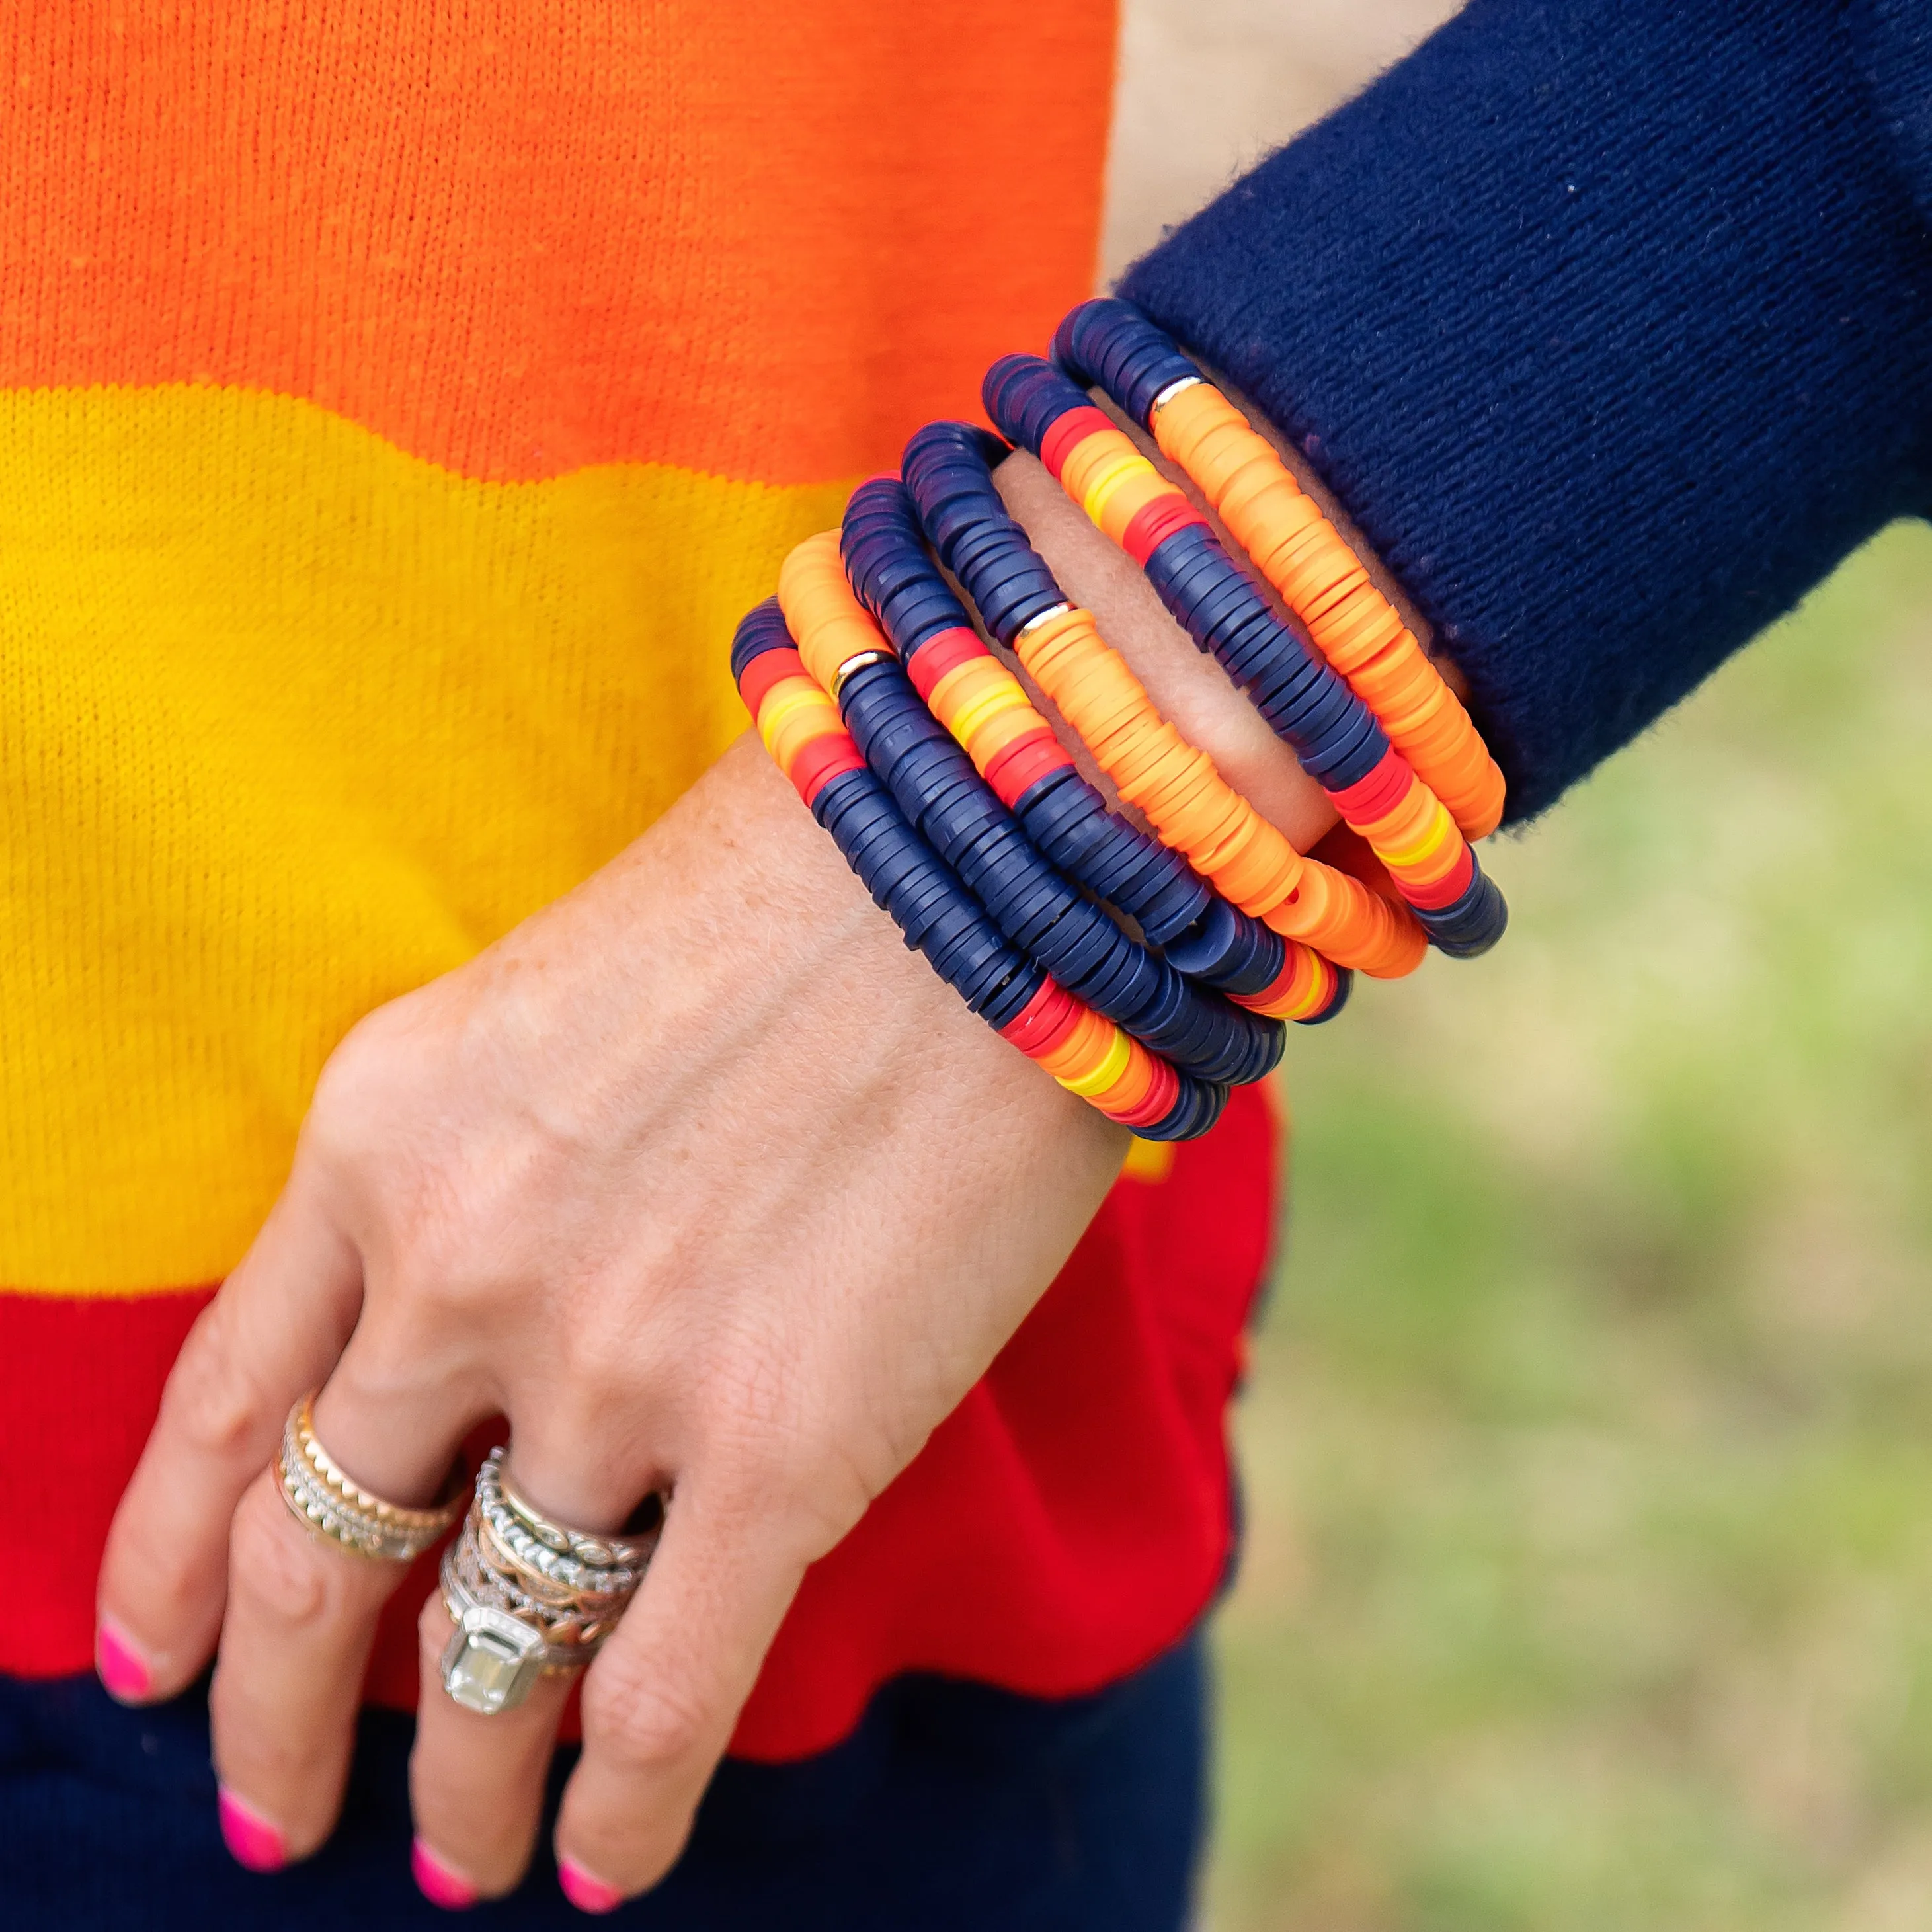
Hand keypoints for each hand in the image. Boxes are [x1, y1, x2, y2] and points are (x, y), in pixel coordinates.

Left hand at [93, 457, 1331, 1905]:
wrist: (979, 858)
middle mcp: (465, 1270)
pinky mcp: (783, 1445)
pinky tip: (612, 1868)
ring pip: (488, 1651)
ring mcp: (616, 1371)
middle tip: (278, 1819)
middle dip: (283, 1715)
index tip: (149, 1663)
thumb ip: (460, 1175)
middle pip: (325, 1557)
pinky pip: (661, 1691)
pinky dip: (627, 1806)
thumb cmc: (781, 897)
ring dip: (459, 1783)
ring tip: (459, 1855)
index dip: (170, 1560)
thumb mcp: (535, 1007)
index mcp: (380, 1136)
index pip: (224, 1404)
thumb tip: (450, 1349)